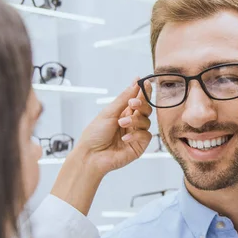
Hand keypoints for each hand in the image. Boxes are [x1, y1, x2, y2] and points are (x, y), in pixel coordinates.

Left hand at [51, 79, 152, 214]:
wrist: (91, 155)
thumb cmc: (95, 134)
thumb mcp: (109, 112)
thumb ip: (124, 98)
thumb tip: (135, 81)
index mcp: (123, 112)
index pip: (138, 99)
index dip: (143, 92)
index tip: (145, 83)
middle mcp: (131, 122)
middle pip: (146, 109)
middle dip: (142, 104)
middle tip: (133, 104)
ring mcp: (136, 134)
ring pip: (147, 121)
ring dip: (136, 120)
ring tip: (122, 124)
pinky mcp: (139, 146)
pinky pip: (146, 135)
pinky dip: (136, 134)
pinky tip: (124, 138)